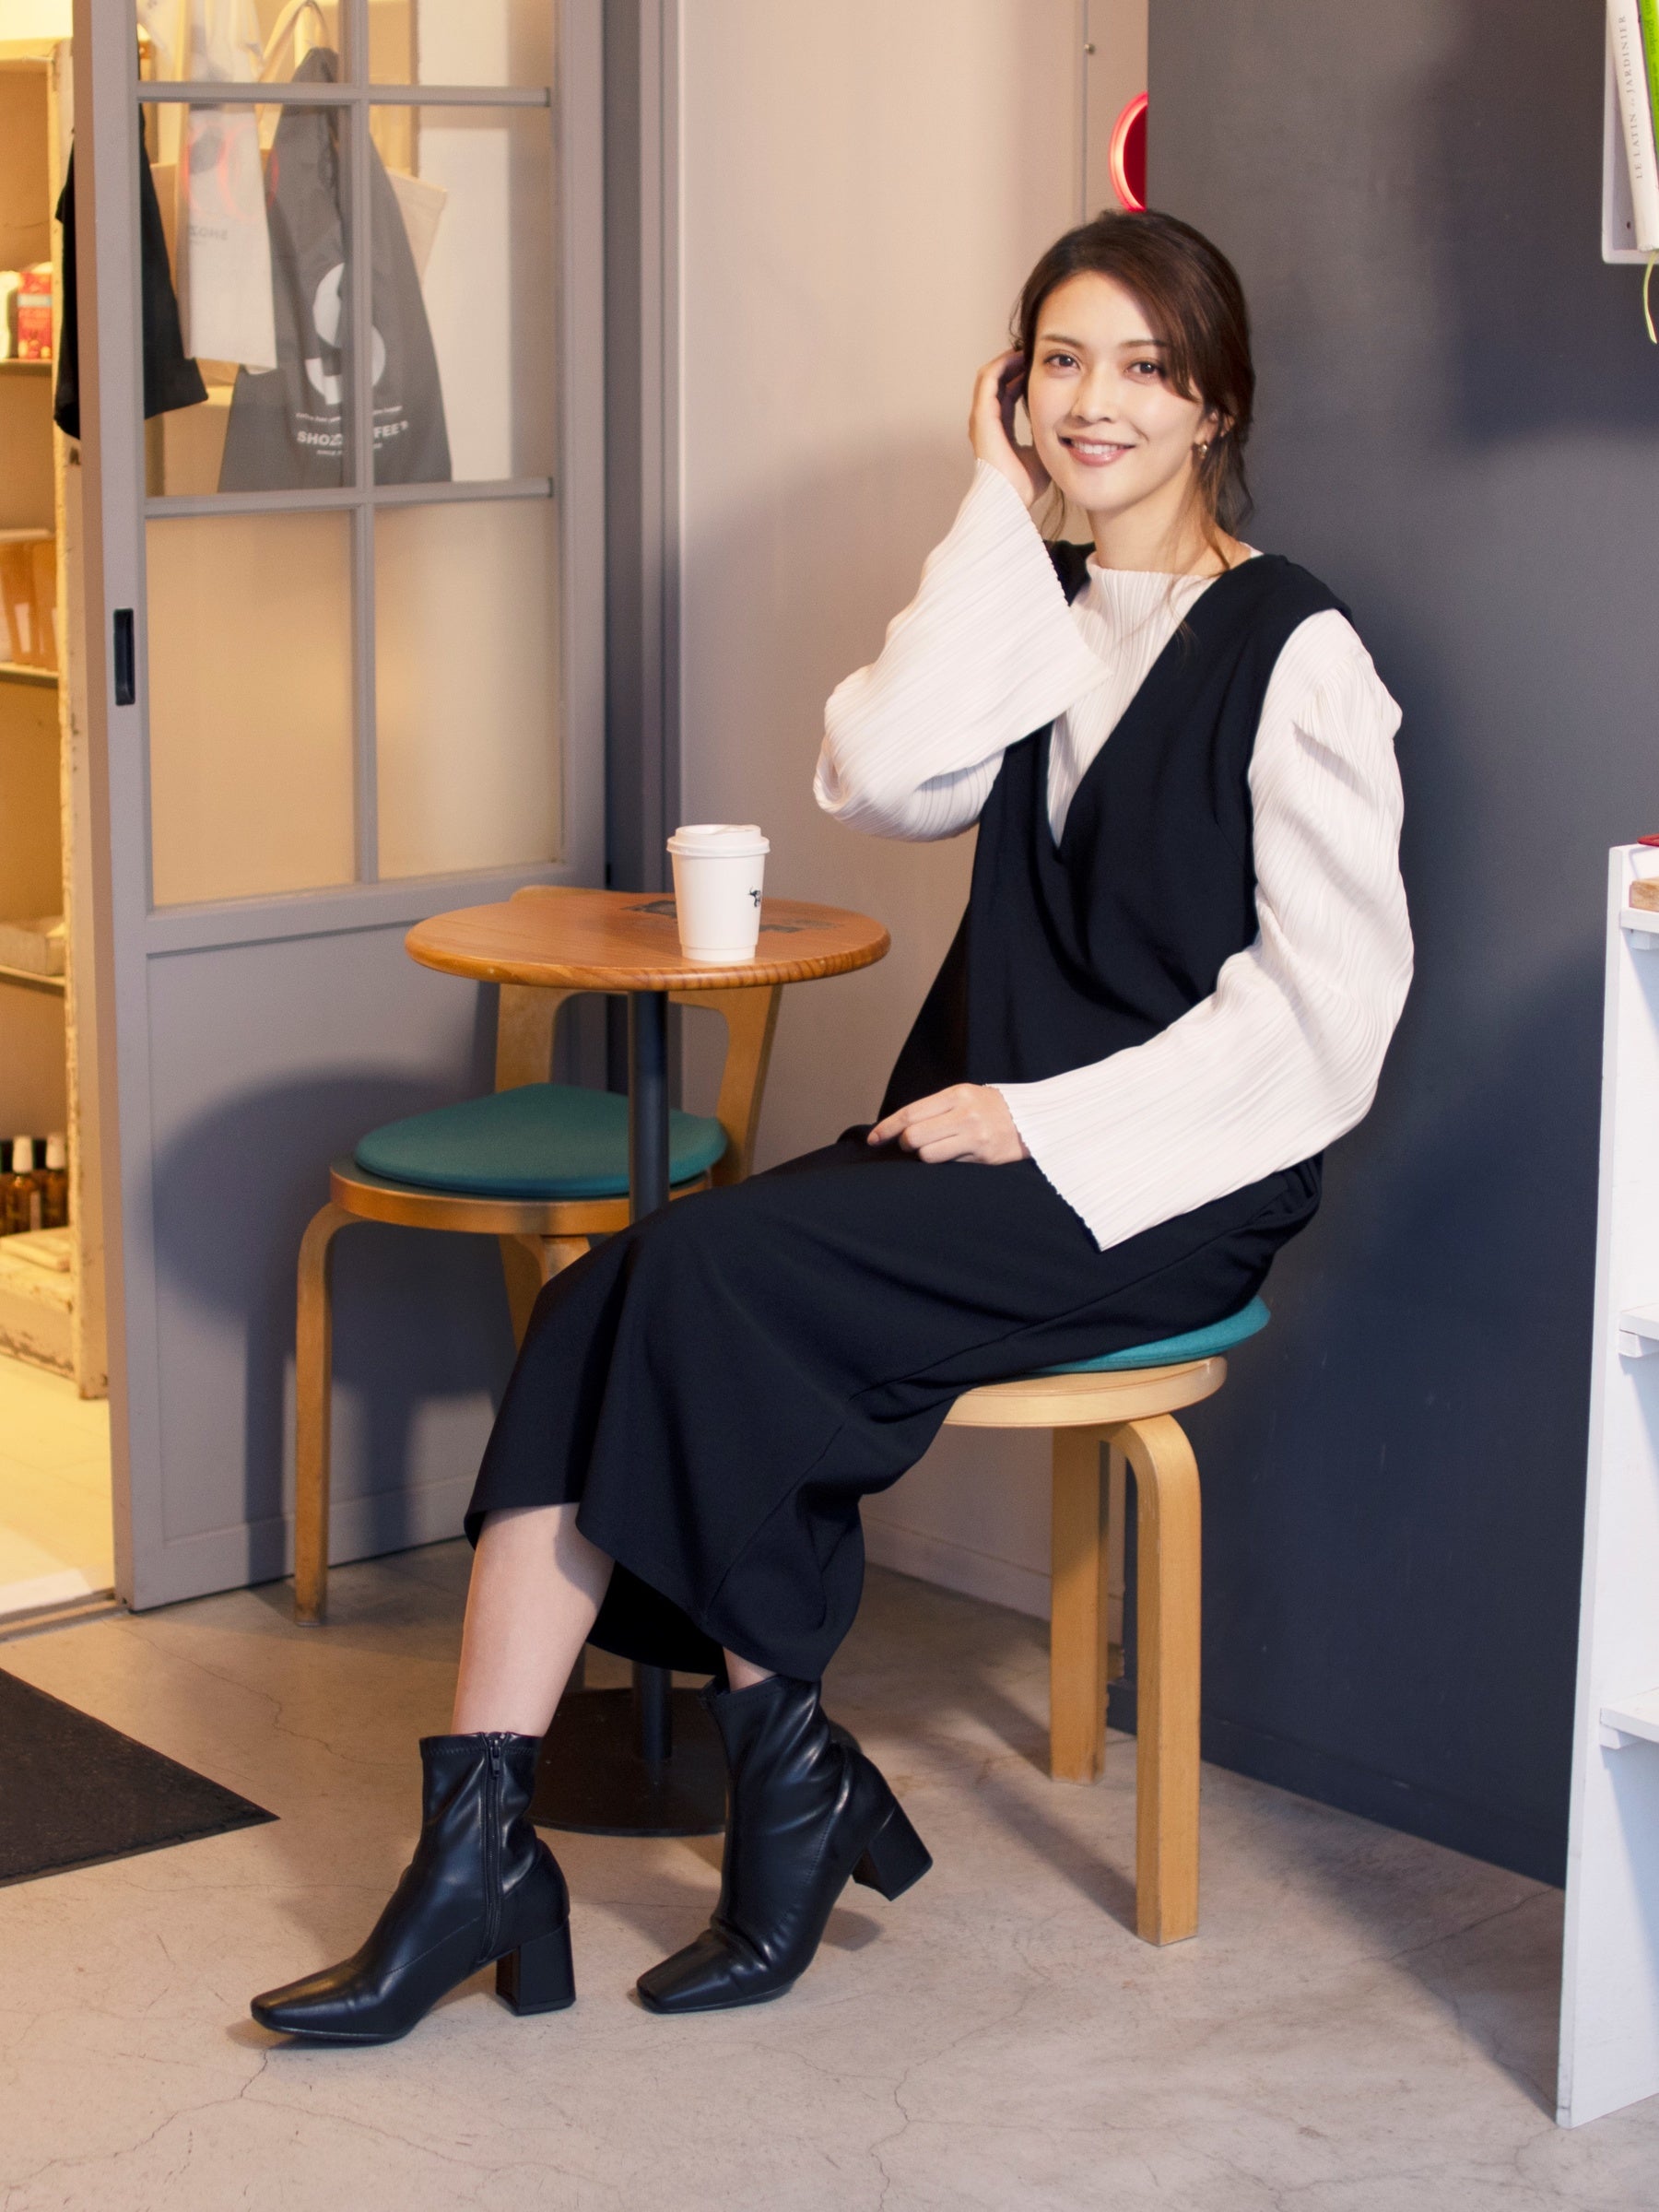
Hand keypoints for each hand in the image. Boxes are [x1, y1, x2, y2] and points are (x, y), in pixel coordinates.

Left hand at [868, 1084, 1029, 1165]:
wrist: (1030, 1119)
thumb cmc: (988, 1108)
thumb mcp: (963, 1097)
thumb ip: (934, 1109)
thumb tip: (899, 1127)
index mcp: (956, 1095)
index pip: (910, 1113)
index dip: (886, 1128)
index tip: (873, 1139)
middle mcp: (964, 1114)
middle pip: (914, 1136)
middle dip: (904, 1144)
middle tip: (910, 1144)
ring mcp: (974, 1136)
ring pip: (927, 1155)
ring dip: (923, 1156)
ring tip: (935, 1148)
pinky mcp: (982, 1155)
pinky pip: (947, 1164)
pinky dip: (942, 1162)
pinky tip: (951, 1154)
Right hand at [969, 350, 1049, 509]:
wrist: (1011, 497)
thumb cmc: (1025, 484)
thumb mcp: (1043, 452)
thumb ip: (1049, 437)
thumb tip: (1068, 428)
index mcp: (1000, 431)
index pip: (1006, 395)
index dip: (1020, 377)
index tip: (1038, 366)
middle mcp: (987, 422)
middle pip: (996, 381)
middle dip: (1012, 363)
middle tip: (1031, 351)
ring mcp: (981, 418)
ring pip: (989, 376)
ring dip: (1005, 360)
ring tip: (1024, 348)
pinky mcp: (982, 415)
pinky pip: (988, 379)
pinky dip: (1001, 365)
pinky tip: (1017, 356)